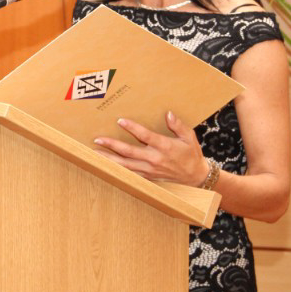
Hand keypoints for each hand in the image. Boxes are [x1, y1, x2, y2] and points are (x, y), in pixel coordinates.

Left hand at [93, 111, 208, 185]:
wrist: (195, 177)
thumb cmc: (191, 154)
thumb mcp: (189, 137)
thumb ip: (178, 125)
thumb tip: (168, 114)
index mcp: (164, 147)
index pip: (146, 136)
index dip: (132, 128)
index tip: (120, 120)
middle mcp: (155, 159)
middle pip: (129, 152)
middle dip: (112, 145)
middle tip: (98, 139)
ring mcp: (149, 170)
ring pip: (125, 165)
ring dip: (109, 159)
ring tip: (95, 153)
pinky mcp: (147, 177)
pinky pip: (129, 173)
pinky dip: (116, 169)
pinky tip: (105, 165)